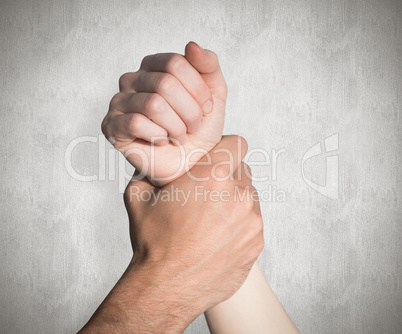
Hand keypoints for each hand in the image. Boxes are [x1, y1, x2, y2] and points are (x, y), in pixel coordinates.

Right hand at [101, 42, 226, 185]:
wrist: (189, 163)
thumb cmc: (199, 128)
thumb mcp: (214, 93)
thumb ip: (208, 66)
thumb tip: (192, 45)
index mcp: (154, 65)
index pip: (176, 63)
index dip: (198, 90)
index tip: (207, 108)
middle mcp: (132, 79)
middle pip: (165, 83)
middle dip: (189, 111)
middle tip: (192, 126)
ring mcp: (119, 101)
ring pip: (153, 104)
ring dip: (176, 126)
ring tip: (179, 136)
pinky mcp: (111, 125)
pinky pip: (136, 123)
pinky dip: (158, 135)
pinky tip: (161, 140)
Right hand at [124, 136, 263, 316]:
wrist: (165, 288)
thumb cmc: (153, 242)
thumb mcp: (139, 195)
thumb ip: (150, 170)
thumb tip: (154, 163)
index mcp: (212, 175)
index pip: (237, 144)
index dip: (226, 148)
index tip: (218, 157)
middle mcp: (239, 193)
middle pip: (243, 171)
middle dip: (227, 177)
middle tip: (207, 193)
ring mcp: (252, 220)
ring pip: (249, 197)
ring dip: (234, 201)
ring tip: (211, 219)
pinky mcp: (256, 242)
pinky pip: (252, 222)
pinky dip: (239, 225)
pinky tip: (218, 238)